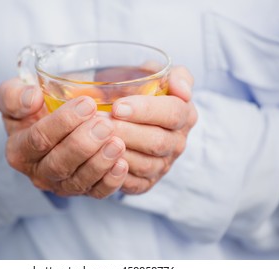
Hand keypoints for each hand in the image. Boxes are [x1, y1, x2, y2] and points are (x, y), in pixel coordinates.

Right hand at [0, 78, 127, 197]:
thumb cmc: (34, 109)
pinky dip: (110, 181)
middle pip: (59, 164)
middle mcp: (38, 172)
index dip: (63, 123)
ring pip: (78, 182)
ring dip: (99, 163)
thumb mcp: (14, 96)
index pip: (38, 140)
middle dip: (83, 145)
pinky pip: (97, 192)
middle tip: (105, 125)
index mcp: (19, 150)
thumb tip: (32, 98)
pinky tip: (122, 164)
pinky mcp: (83, 191)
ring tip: (117, 143)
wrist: (51, 125)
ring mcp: (61, 185)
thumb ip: (14, 95)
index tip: (87, 104)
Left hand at [111, 66, 197, 193]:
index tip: (117, 106)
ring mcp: (163, 165)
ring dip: (118, 152)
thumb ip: (175, 75)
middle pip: (157, 141)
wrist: (125, 116)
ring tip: (94, 139)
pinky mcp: (147, 183)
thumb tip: (183, 90)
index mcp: (184, 115)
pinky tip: (100, 160)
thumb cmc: (138, 92)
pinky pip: (134, 184)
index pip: (172, 113)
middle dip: (126, 132)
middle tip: (100, 124)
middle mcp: (177, 143)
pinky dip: (117, 174)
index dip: (145, 110)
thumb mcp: (156, 74)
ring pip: (145, 164)